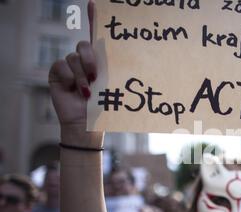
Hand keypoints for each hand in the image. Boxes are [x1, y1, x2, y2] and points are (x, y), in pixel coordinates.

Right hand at [48, 0, 100, 144]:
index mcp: (99, 61)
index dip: (94, 18)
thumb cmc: (104, 106)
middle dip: (91, 59)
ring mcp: (70, 67)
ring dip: (82, 76)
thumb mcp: (112, 85)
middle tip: (97, 76)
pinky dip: (70, 78)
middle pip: (84, 45)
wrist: (88, 123)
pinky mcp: (57, 74)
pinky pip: (61, 66)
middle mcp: (84, 61)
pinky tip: (75, 90)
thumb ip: (113, 69)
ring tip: (87, 92)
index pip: (96, 35)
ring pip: (73, 58)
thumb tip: (134, 57)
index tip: (94, 3)